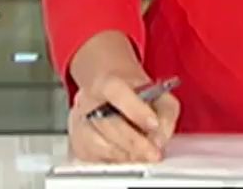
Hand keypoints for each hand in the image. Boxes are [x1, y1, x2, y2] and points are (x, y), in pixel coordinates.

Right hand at [66, 72, 180, 163]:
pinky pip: (93, 156)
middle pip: (109, 123)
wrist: (109, 92)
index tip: (153, 125)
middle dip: (134, 142)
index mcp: (108, 82)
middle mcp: (89, 100)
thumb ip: (165, 113)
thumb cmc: (135, 95)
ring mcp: (80, 120)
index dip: (136, 110)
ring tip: (142, 157)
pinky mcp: (77, 140)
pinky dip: (113, 161)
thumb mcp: (159, 94)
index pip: (118, 92)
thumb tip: (159, 139)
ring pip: (99, 143)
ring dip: (124, 155)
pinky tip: (126, 158)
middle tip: (153, 153)